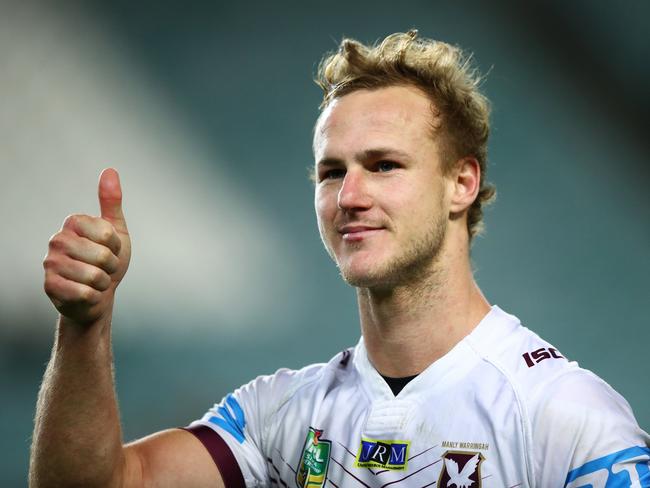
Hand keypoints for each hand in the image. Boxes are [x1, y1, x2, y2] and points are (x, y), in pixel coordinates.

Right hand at [43, 168, 131, 325]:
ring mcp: (51, 263)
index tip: (110, 249)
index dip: (116, 246)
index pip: (108, 233)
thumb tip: (110, 170)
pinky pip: (86, 293)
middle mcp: (57, 239)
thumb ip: (112, 202)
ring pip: (95, 276)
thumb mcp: (116, 231)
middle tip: (103, 268)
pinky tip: (87, 293)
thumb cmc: (107, 262)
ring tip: (96, 280)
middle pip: (102, 255)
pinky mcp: (50, 286)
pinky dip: (94, 296)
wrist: (97, 296)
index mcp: (73, 223)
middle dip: (111, 266)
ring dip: (104, 282)